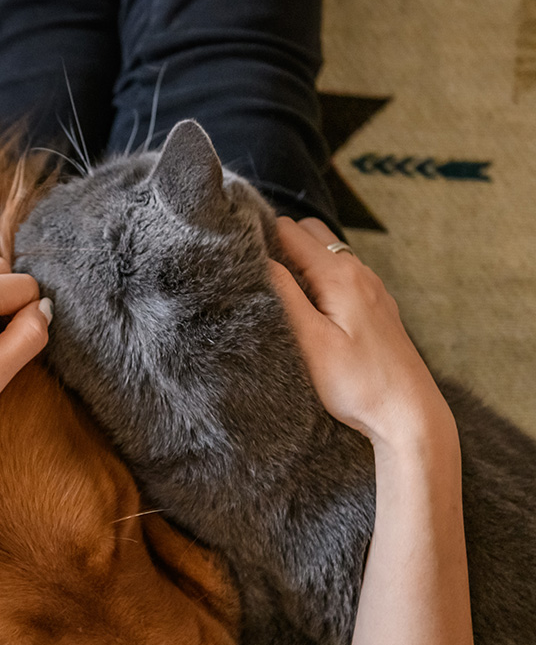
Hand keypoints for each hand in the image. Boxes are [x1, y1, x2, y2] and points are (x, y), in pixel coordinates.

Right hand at [271, 217, 452, 451]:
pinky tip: (308, 310)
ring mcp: (371, 289)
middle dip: (279, 243)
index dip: (259, 236)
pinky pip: (341, 278)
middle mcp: (359, 272)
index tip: (236, 256)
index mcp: (339, 274)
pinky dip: (318, 281)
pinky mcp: (375, 308)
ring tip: (275, 292)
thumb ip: (284, 295)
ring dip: (299, 263)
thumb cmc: (358, 383)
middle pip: (310, 233)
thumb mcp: (310, 341)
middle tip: (253, 273)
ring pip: (327, 255)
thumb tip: (258, 260)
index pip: (289, 230)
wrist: (408, 414)